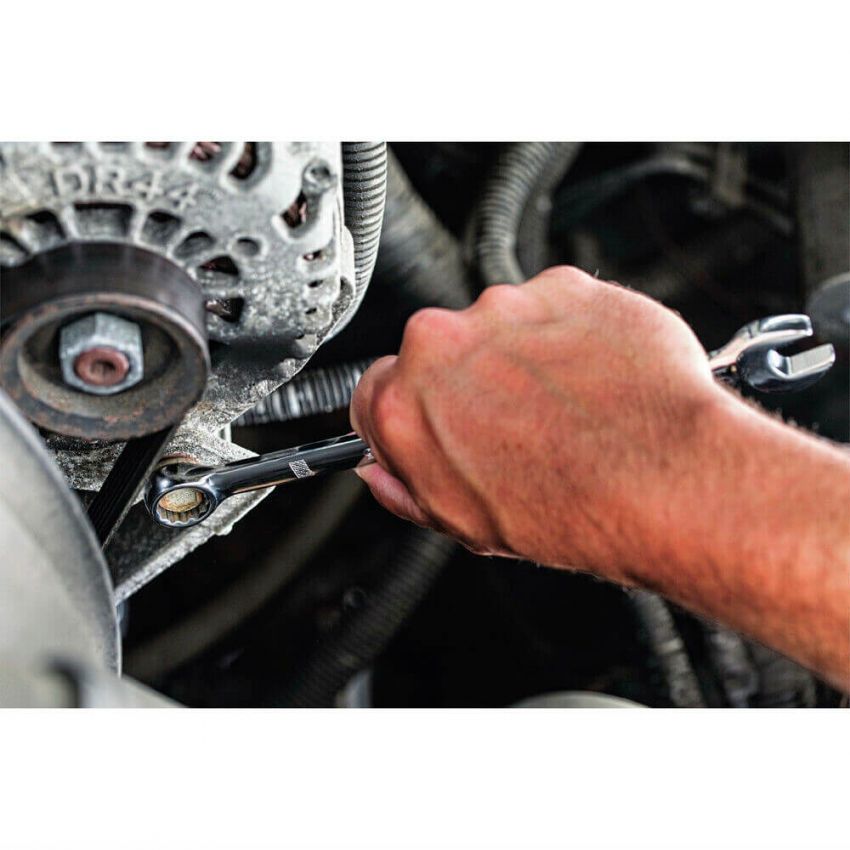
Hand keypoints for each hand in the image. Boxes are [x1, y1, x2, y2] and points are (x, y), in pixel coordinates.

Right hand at [350, 265, 724, 581]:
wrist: (664, 479)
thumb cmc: (570, 509)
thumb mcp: (462, 523)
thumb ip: (406, 486)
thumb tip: (385, 470)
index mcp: (403, 403)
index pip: (377, 391)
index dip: (409, 412)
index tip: (434, 421)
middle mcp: (442, 343)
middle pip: (440, 353)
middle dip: (469, 383)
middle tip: (516, 425)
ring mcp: (505, 308)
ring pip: (500, 327)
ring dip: (525, 358)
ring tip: (568, 407)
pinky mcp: (564, 287)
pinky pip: (556, 308)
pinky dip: (573, 336)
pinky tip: (596, 381)